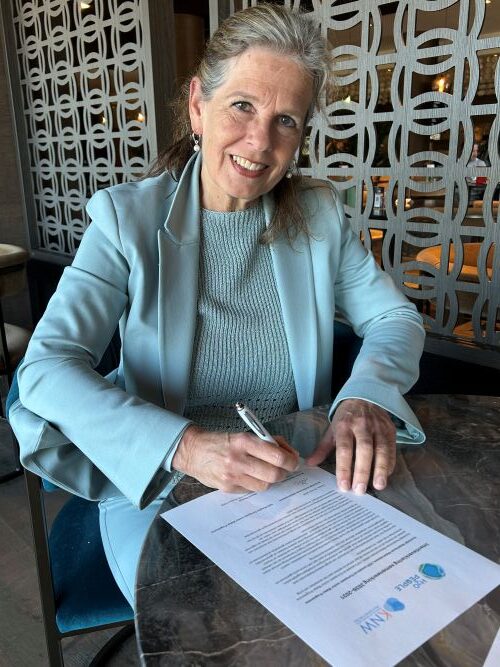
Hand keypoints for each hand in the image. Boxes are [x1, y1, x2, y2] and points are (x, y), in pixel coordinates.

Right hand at [172, 425, 299, 492]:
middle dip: (284, 472)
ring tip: (266, 472)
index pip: (277, 456)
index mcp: (245, 442)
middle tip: (284, 469)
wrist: (194, 451)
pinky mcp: (228, 488)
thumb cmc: (222, 441)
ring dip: (270, 479)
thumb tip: (289, 453)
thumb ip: (267, 442)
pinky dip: (256, 484)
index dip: (291, 460)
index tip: (294, 460)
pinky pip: (251, 490)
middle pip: (274, 474)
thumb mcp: (244, 435)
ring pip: (265, 485)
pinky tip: (251, 476)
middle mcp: (238, 459)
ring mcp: (232, 476)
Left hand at [306, 399, 395, 493]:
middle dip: (362, 471)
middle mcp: (362, 426)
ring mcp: (378, 427)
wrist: (365, 396)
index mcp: (344, 425)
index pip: (344, 448)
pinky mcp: (390, 429)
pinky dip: (390, 463)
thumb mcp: (332, 429)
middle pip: (364, 450)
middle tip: (359, 490)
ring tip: (378, 486)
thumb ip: (322, 448)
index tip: (344, 485)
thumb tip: (310, 464)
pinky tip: (386, 476)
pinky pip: (392, 448)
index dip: (344, 468)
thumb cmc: (346, 417)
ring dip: (380, 468)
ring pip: (381, 449)